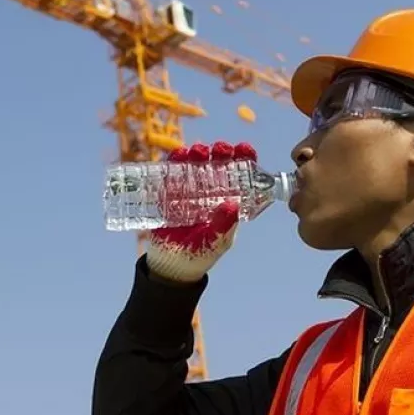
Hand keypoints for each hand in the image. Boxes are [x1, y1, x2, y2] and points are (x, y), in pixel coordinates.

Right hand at [146, 141, 257, 283]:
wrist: (171, 266)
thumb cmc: (200, 255)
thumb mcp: (214, 242)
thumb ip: (222, 226)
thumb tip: (231, 206)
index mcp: (228, 201)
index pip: (240, 174)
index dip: (244, 159)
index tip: (244, 148)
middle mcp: (211, 191)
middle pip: (218, 163)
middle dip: (220, 152)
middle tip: (220, 149)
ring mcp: (189, 190)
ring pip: (196, 164)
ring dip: (198, 153)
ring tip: (198, 152)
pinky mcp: (169, 192)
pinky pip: (172, 172)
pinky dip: (175, 161)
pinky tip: (179, 156)